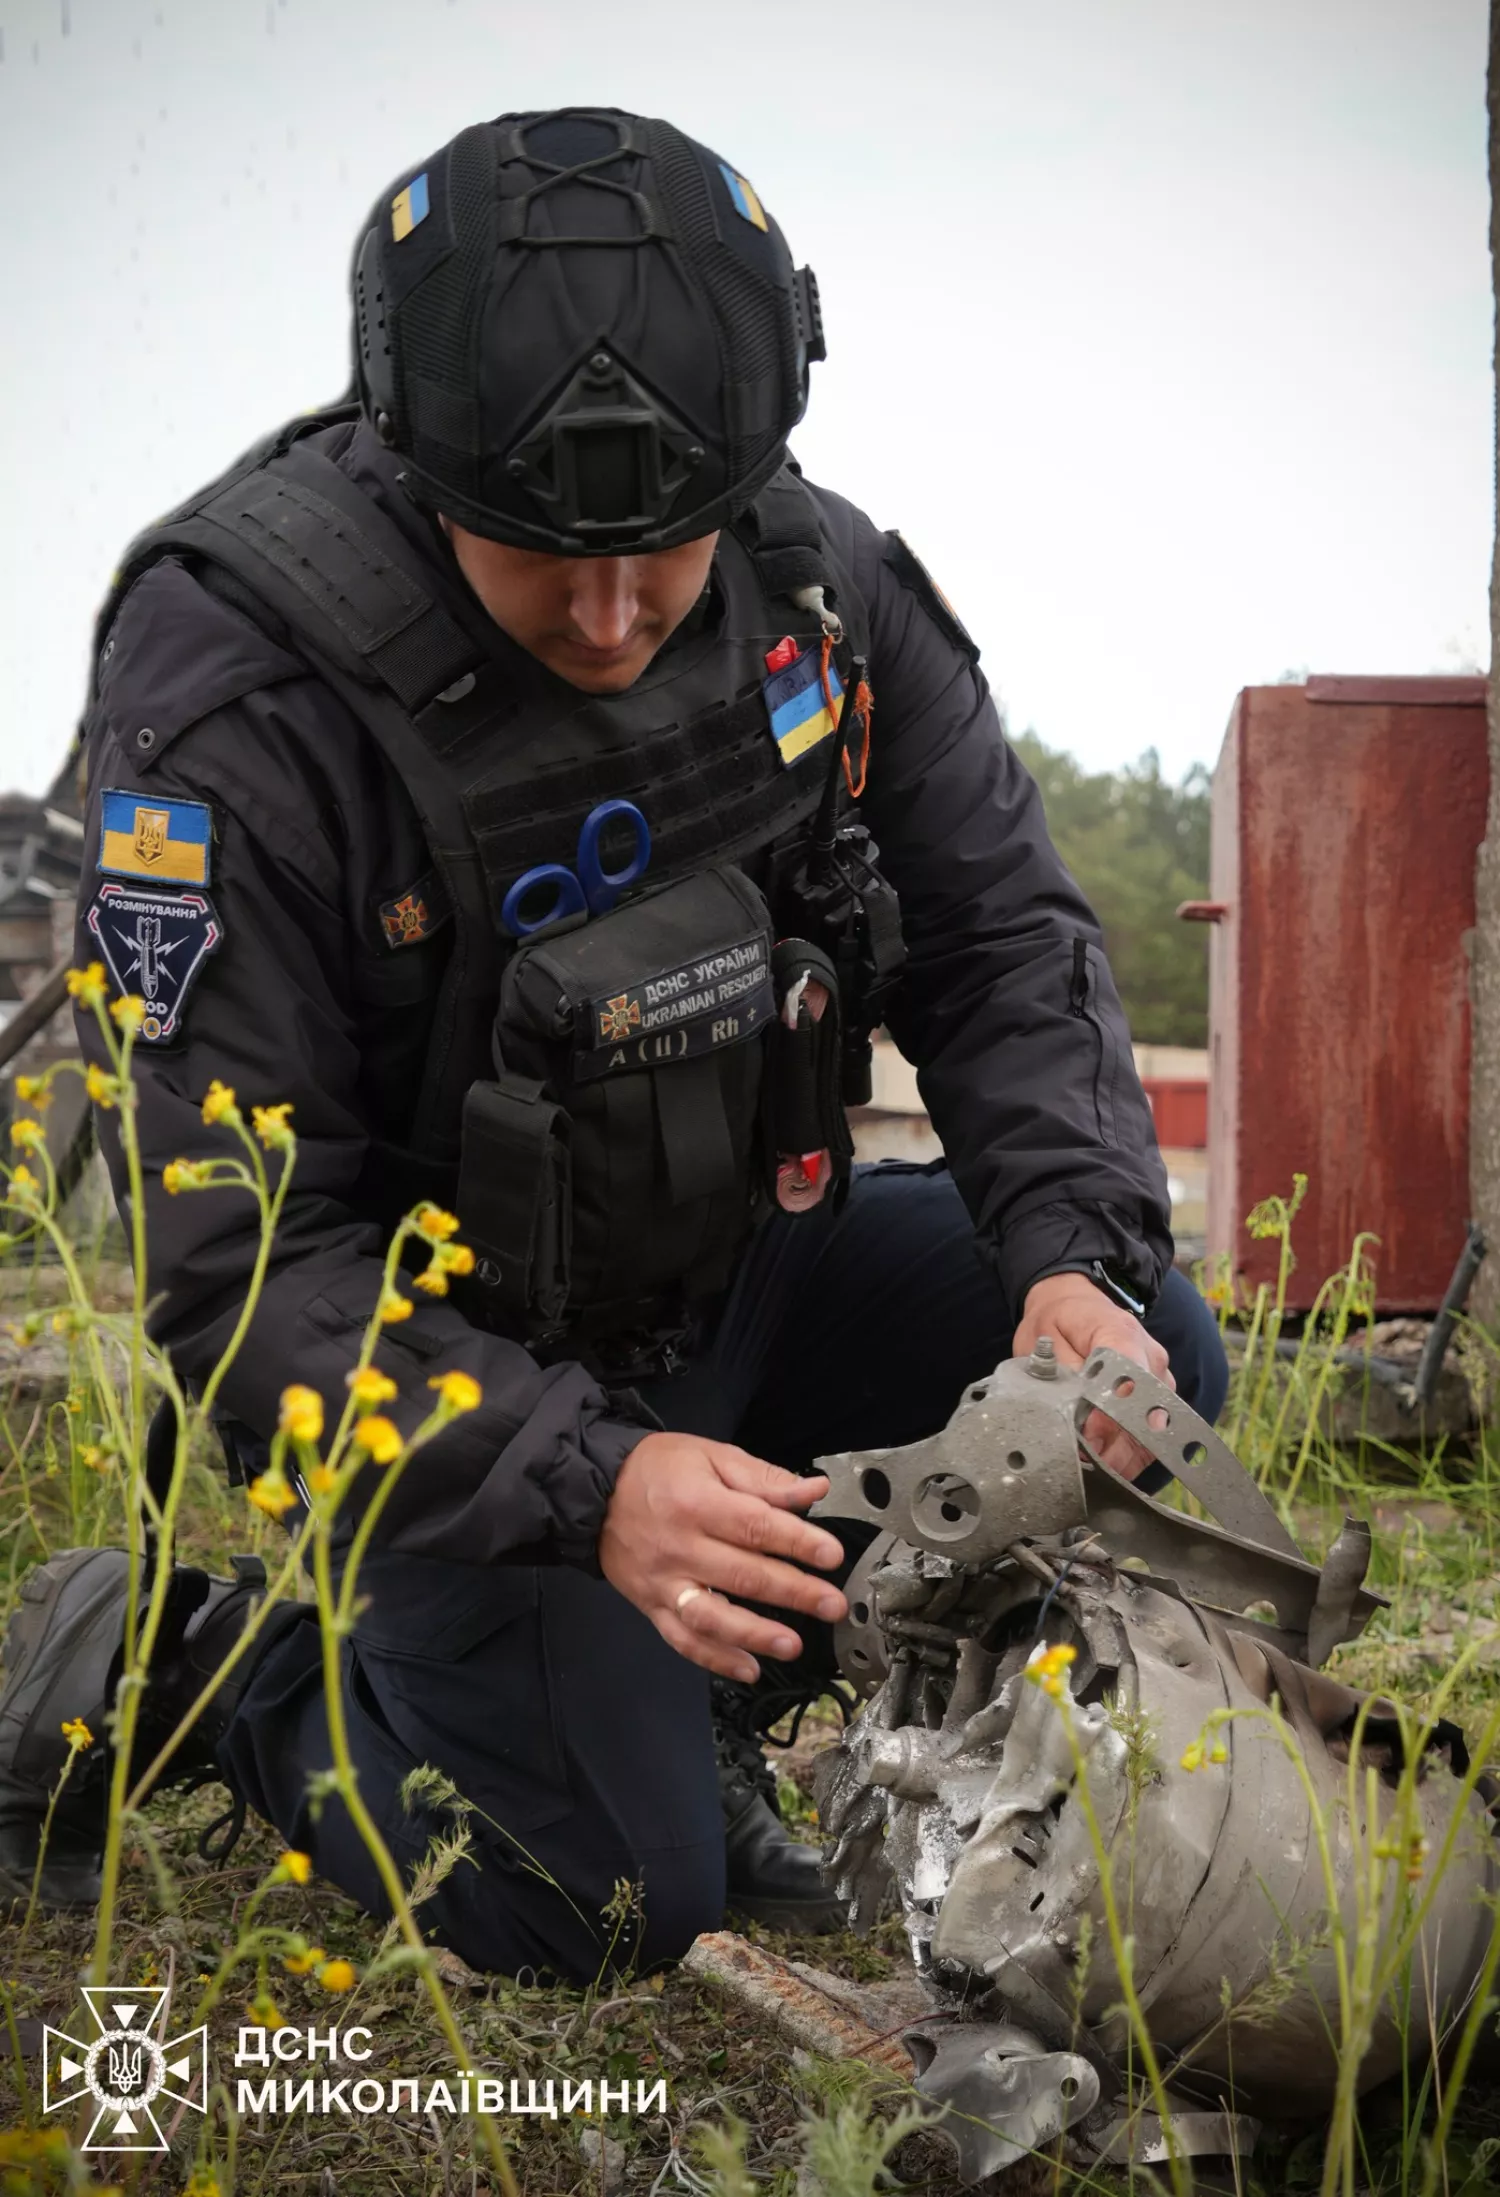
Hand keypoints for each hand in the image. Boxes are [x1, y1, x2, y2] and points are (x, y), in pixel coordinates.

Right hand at [599, 1432, 848, 1681]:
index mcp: (699, 1503)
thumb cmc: (657, 1469)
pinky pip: (683, 1639)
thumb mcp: (711, 1456)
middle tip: (832, 1605)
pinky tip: (748, 1668)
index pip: (756, 1525)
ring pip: (712, 1617)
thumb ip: (763, 1477)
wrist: (594, 1492)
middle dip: (794, 1593)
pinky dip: (716, 1658)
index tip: (831, 1555)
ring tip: (792, 1645)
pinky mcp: (653, 1605)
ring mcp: (665, 1582)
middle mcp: (681, 1547)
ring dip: (754, 1634)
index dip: (797, 1541)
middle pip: (743, 1574)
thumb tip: (813, 1490)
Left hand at [1013, 1271, 1173, 1481]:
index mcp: (1121, 1334)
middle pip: (1147, 1415)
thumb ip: (1066, 1378)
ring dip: (1122, 1454)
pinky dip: (1129, 1453)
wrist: (1074, 1303)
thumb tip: (1084, 1421)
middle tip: (1083, 1461)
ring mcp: (1160, 1378)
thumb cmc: (1056, 1322)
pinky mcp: (1159, 1396)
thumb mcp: (1046, 1341)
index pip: (1129, 1383)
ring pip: (1154, 1431)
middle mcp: (1151, 1358)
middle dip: (1116, 1447)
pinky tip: (1103, 1461)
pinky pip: (1152, 1434)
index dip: (1110, 1417)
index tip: (1086, 1438)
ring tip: (1089, 1463)